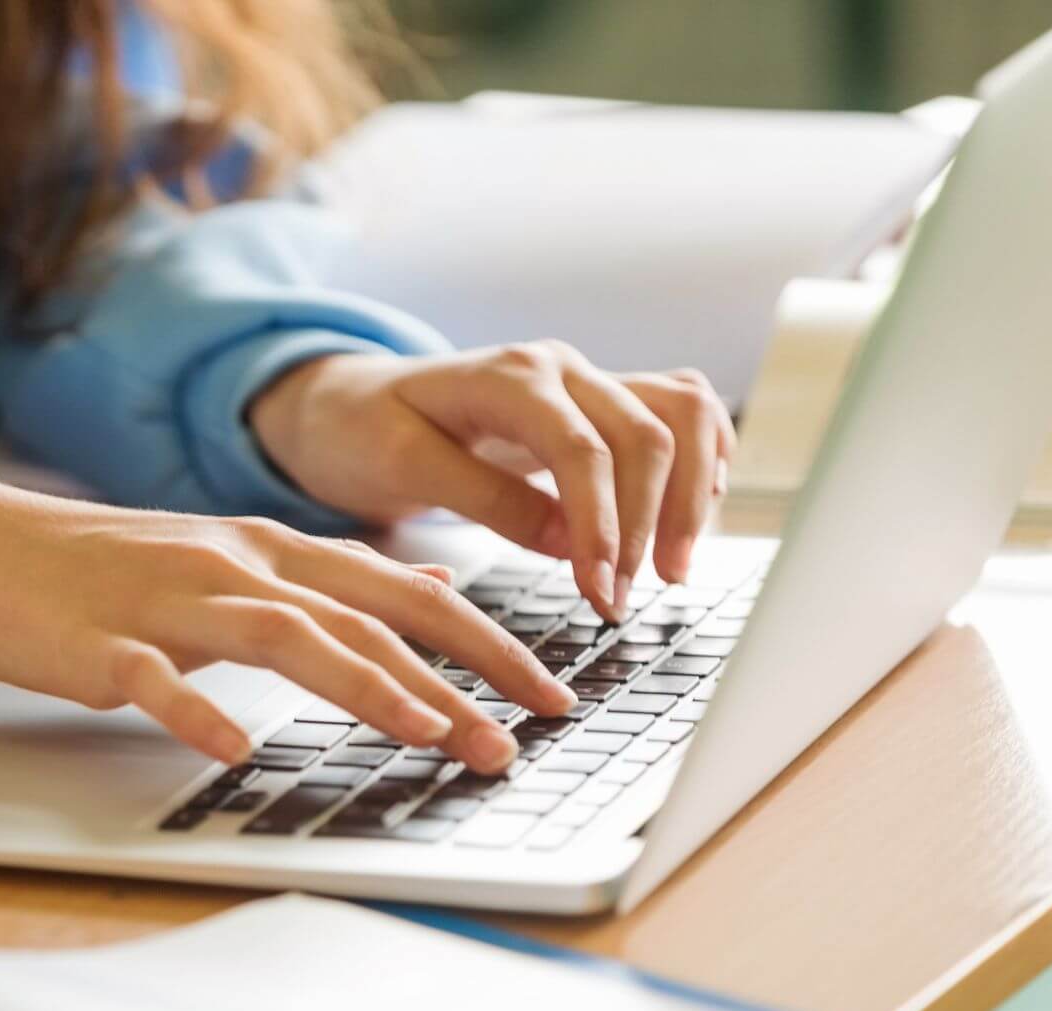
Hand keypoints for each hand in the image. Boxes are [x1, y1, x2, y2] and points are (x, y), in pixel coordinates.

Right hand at [0, 473, 576, 773]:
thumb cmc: (98, 568)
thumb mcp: (220, 559)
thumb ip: (317, 581)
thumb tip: (424, 592)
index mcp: (264, 546)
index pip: (399, 587)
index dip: (483, 636)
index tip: (547, 690)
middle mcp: (231, 563)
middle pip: (365, 610)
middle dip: (457, 671)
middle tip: (525, 732)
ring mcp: (163, 600)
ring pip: (283, 635)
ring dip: (366, 687)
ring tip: (431, 736)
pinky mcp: (97, 642)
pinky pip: (155, 679)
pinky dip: (198, 711)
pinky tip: (235, 750)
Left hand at [249, 343, 736, 620]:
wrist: (353, 403)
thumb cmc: (365, 431)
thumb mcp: (403, 467)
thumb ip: (487, 499)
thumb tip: (569, 542)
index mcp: (508, 378)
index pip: (582, 450)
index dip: (601, 525)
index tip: (602, 591)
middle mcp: (560, 368)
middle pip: (647, 435)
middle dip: (648, 525)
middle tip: (622, 601)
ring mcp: (587, 379)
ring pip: (684, 414)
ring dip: (690, 494)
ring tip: (670, 571)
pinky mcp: (599, 402)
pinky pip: (680, 412)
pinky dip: (699, 461)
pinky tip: (688, 518)